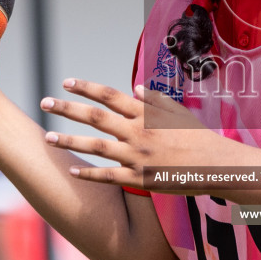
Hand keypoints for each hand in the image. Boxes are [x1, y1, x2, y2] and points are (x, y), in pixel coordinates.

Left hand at [40, 79, 231, 191]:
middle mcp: (137, 133)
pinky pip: (109, 176)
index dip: (86, 87)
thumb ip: (155, 100)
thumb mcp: (178, 112)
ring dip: (70, 141)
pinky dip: (89, 174)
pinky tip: (72, 171)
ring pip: (96, 147)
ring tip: (48, 137)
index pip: (109, 96)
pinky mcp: (140, 178)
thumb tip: (136, 88)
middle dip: (67, 109)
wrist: (215, 165)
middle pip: (95, 117)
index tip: (66, 81)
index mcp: (146, 114)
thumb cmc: (198, 136)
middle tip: (45, 102)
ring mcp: (137, 157)